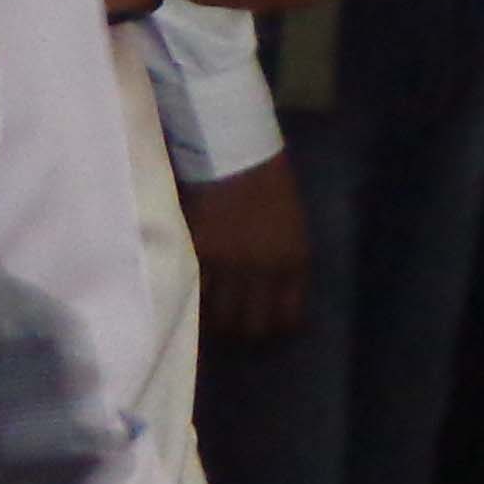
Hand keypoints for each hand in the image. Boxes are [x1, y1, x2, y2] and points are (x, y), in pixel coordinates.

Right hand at [180, 158, 309, 345]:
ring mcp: (230, 265)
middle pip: (251, 325)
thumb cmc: (268, 185)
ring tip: (208, 315)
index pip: (287, 318)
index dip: (275, 329)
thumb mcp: (291, 229)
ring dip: (214, 319)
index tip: (266, 330)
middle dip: (242, 331)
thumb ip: (284, 265)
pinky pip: (194, 291)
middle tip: (232, 327)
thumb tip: (269, 299)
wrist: (236, 153)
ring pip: (219, 316)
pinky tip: (189, 296)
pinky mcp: (199, 254)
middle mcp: (265, 270)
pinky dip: (191, 297)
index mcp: (294, 262)